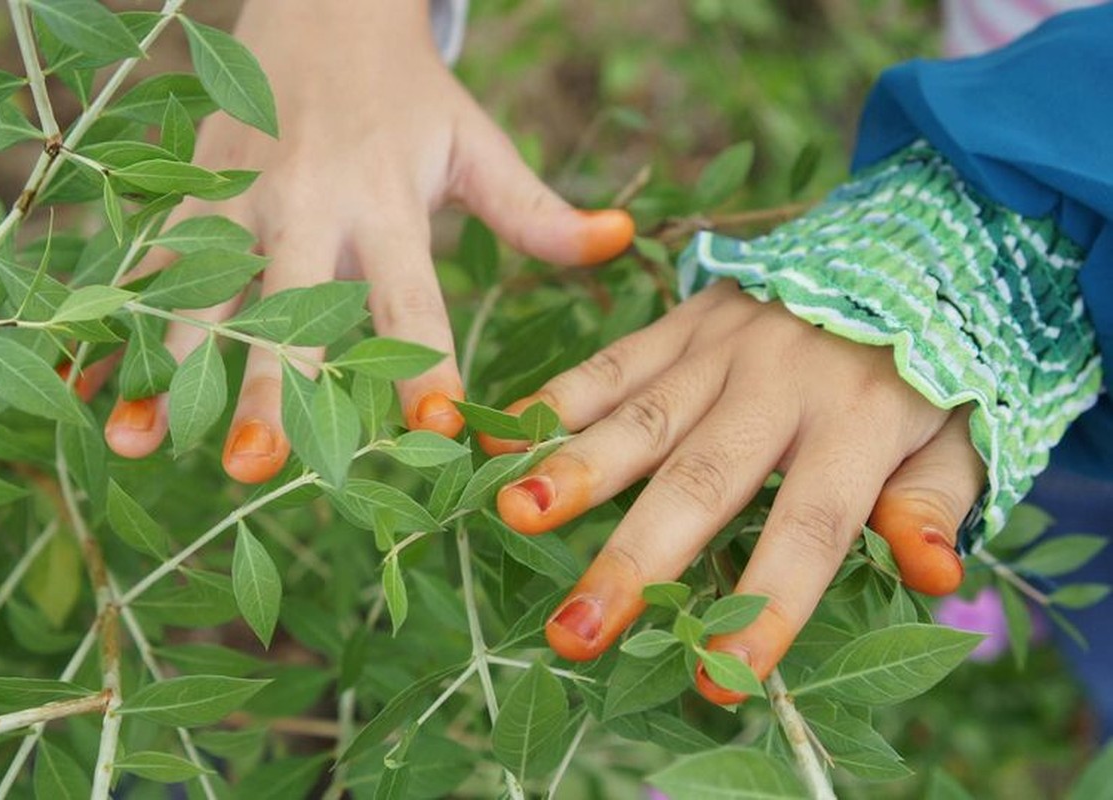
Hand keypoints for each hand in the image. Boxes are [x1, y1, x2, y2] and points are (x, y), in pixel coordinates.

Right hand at [100, 0, 633, 481]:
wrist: (323, 4)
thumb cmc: (409, 97)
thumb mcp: (476, 145)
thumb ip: (538, 210)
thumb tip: (622, 242)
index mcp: (385, 200)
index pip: (411, 299)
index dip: (426, 365)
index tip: (439, 432)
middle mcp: (306, 205)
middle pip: (290, 307)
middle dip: (275, 386)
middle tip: (260, 467)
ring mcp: (235, 196)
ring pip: (196, 288)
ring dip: (169, 364)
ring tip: (143, 441)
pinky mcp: (187, 186)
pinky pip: (142, 260)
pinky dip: (113, 321)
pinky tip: (89, 386)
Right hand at [485, 280, 983, 703]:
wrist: (895, 248)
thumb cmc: (921, 369)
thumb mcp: (959, 434)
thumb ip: (936, 501)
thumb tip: (934, 576)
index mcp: (856, 423)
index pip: (809, 527)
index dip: (768, 606)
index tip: (722, 681)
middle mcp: (779, 385)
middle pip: (701, 482)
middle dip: (634, 560)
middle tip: (576, 632)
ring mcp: (722, 349)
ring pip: (641, 417)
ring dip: (573, 469)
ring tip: (512, 516)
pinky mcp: (683, 323)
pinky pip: (613, 362)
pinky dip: (555, 398)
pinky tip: (501, 435)